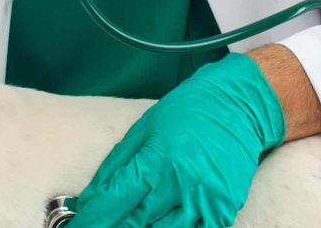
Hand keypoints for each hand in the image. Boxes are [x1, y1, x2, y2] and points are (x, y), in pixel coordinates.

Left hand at [68, 53, 285, 227]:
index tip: (80, 227)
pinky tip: (166, 221)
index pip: (114, 203)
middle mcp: (179, 183)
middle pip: (136, 225)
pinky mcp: (224, 209)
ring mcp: (204, 200)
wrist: (240, 104)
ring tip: (136, 223)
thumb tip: (90, 200)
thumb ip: (115, 168)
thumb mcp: (143, 130)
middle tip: (104, 226)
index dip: (93, 220)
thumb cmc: (188, 111)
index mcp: (155, 160)